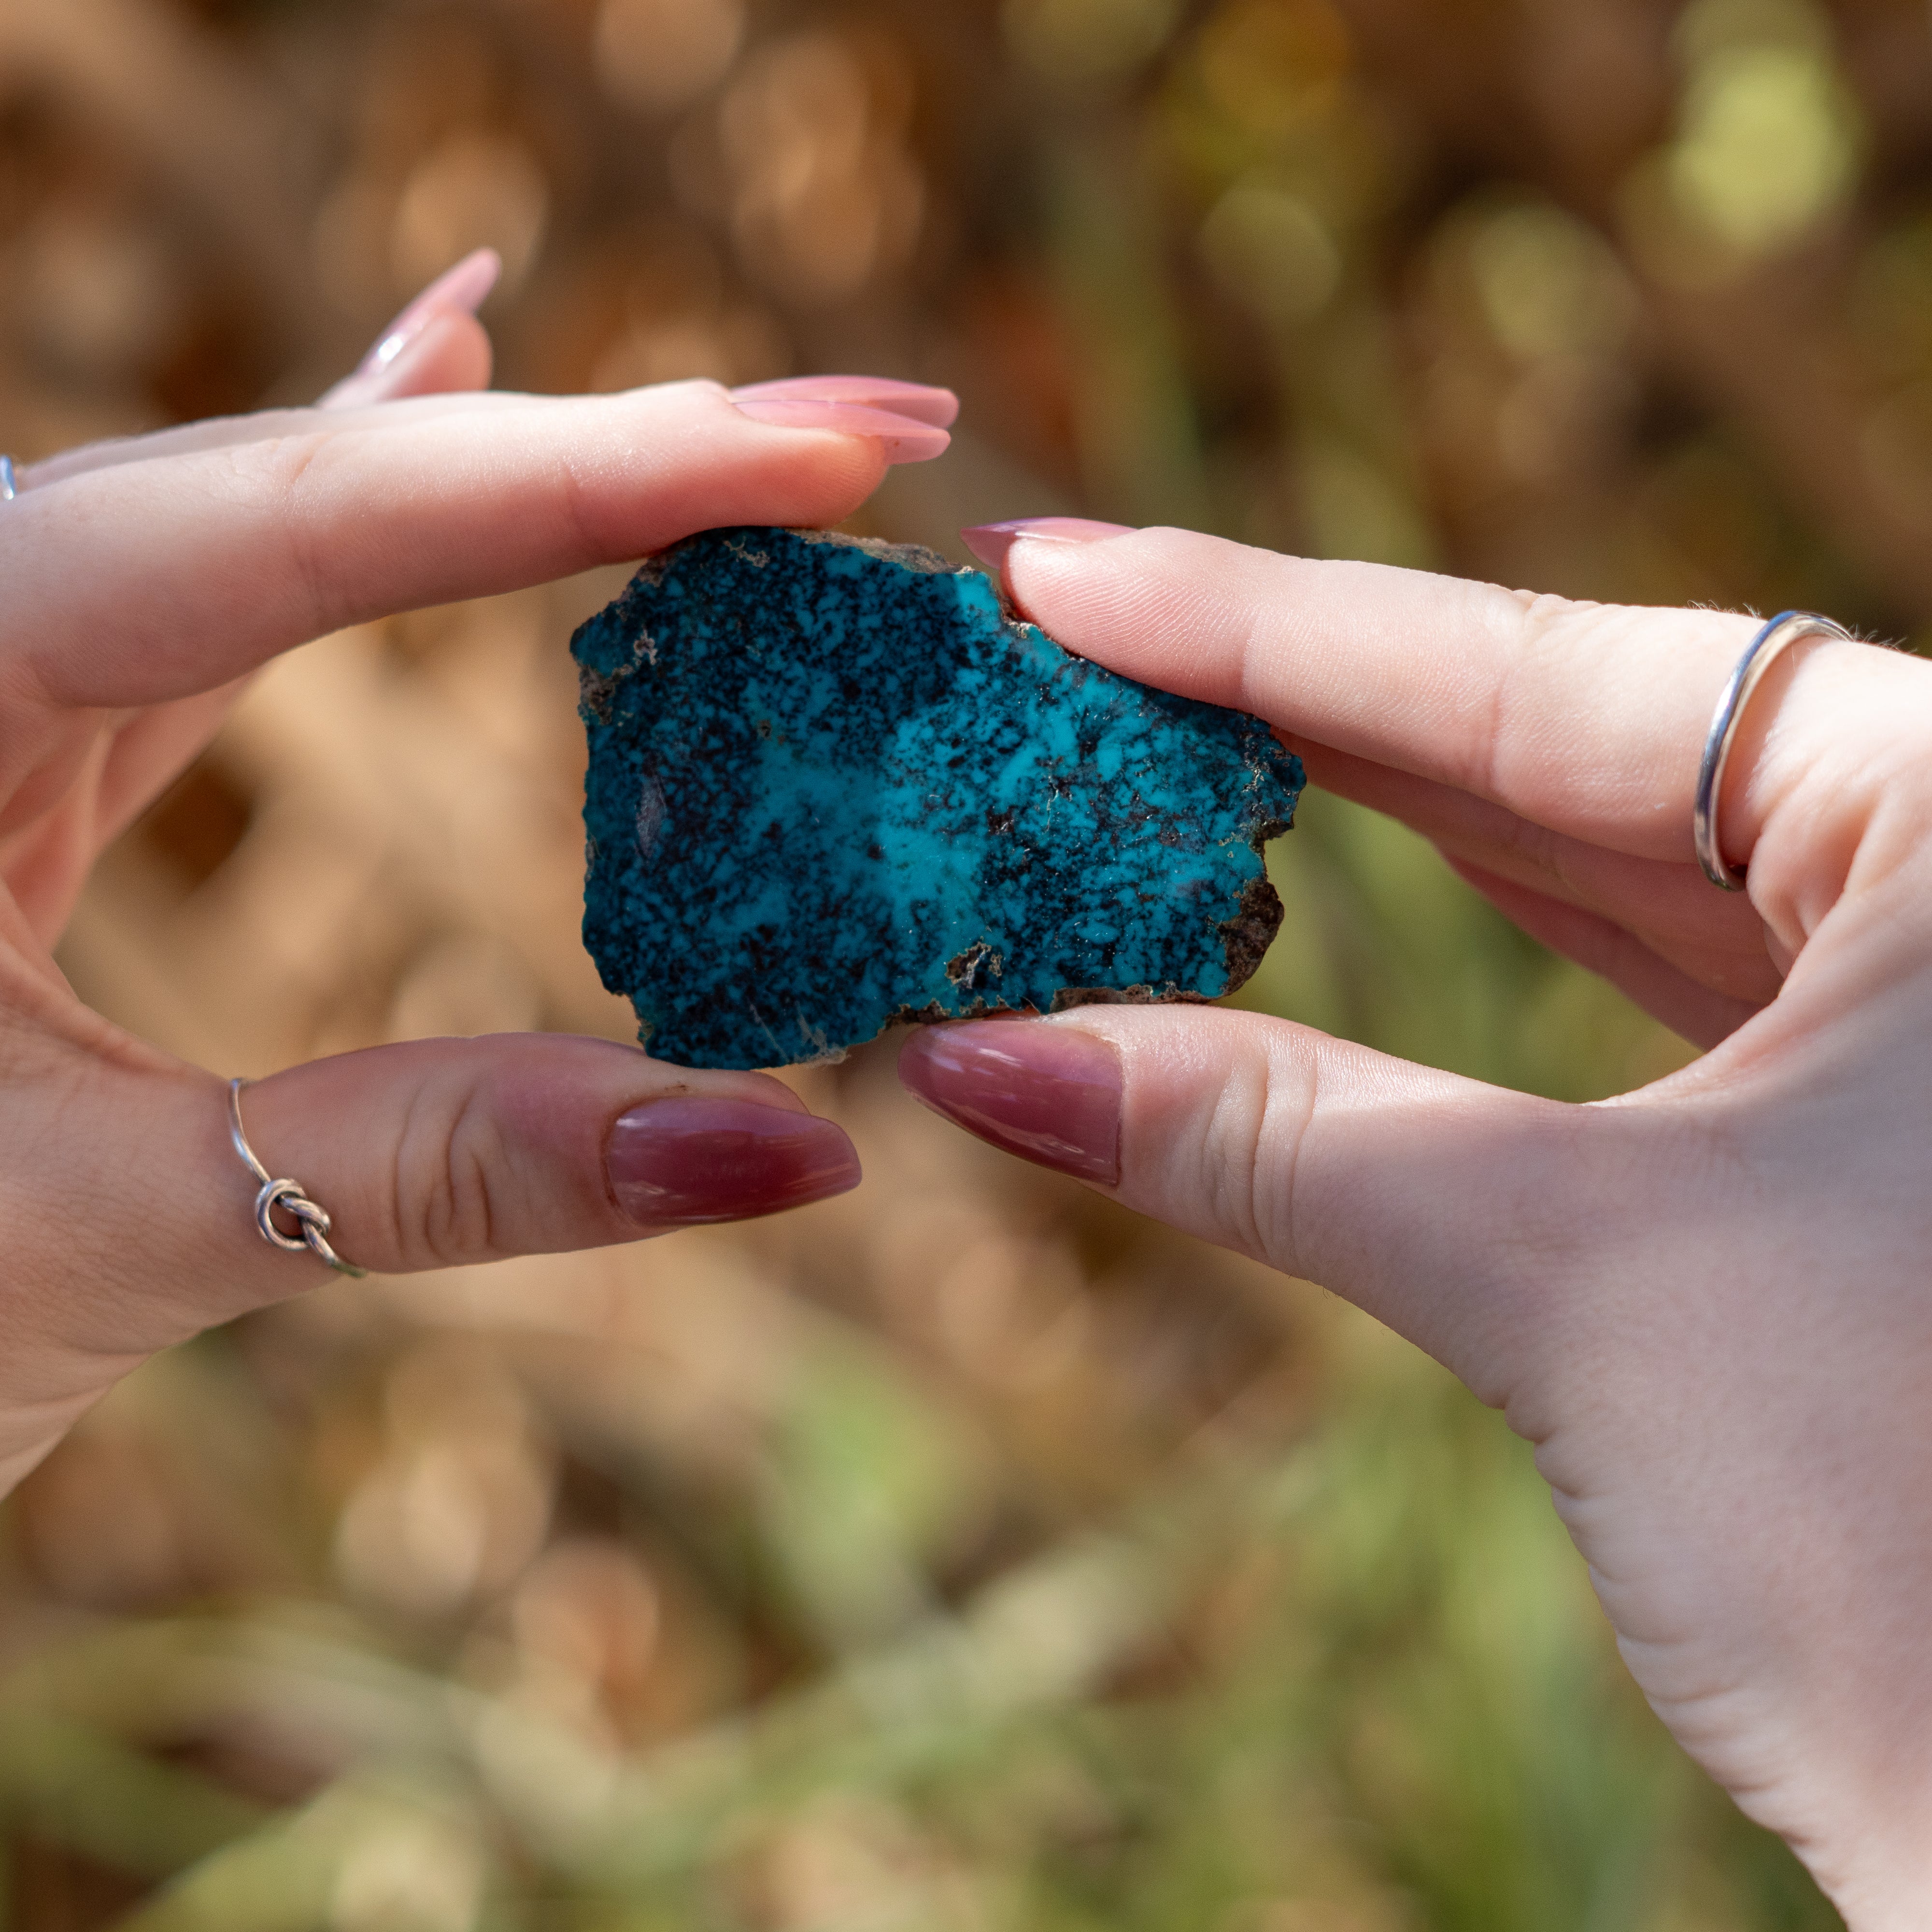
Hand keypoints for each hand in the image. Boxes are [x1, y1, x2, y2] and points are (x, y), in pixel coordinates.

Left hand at [0, 253, 956, 1496]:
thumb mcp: (104, 1237)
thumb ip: (439, 1173)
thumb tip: (789, 1155)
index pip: (309, 517)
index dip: (602, 471)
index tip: (833, 439)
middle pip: (316, 477)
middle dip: (609, 447)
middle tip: (858, 433)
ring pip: (280, 511)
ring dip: (518, 470)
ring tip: (733, 435)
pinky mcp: (11, 722)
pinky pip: (215, 574)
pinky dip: (365, 501)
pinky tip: (458, 368)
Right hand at [901, 521, 1931, 1926]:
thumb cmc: (1922, 1554)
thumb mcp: (1578, 1284)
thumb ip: (1280, 1144)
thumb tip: (982, 1066)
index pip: (1541, 673)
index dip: (1261, 626)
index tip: (1053, 576)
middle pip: (1553, 744)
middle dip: (1288, 711)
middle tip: (1055, 656)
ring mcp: (1908, 991)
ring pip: (1585, 859)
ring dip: (1352, 827)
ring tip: (1139, 765)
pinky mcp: (1854, 1117)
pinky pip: (1626, 976)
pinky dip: (1454, 956)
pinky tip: (1317, 905)